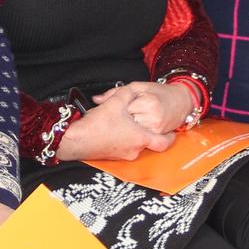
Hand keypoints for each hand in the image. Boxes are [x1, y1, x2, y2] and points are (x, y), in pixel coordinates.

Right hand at [56, 96, 176, 160]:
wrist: (76, 141)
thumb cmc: (98, 124)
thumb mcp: (116, 102)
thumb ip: (128, 94)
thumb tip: (132, 92)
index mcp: (140, 138)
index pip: (163, 143)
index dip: (170, 137)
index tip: (172, 132)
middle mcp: (134, 150)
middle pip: (148, 143)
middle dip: (147, 132)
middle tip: (145, 122)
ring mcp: (122, 155)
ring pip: (134, 145)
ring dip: (133, 135)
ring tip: (126, 123)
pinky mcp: (111, 156)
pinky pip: (123, 147)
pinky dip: (122, 139)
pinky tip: (113, 128)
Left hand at [94, 81, 193, 135]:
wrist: (182, 102)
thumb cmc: (161, 93)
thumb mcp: (138, 86)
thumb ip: (116, 92)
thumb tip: (96, 99)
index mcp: (148, 104)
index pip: (122, 109)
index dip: (112, 110)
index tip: (106, 110)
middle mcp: (152, 120)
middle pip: (124, 123)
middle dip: (115, 121)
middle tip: (109, 118)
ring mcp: (154, 131)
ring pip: (129, 133)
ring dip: (121, 129)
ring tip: (117, 123)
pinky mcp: (156, 139)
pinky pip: (137, 139)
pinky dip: (129, 134)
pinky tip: (126, 129)